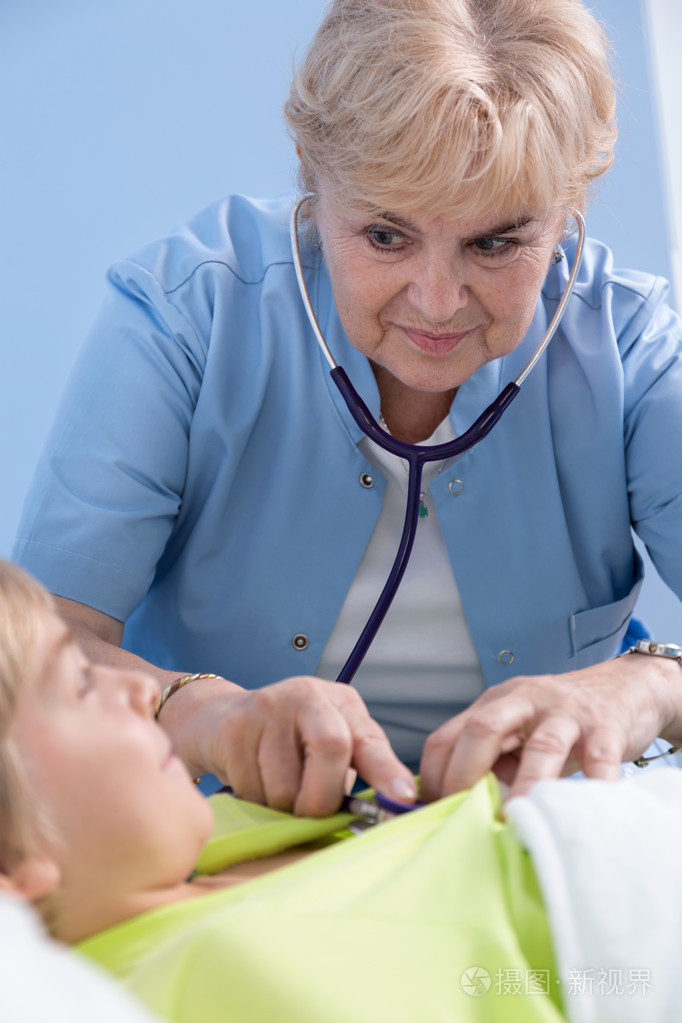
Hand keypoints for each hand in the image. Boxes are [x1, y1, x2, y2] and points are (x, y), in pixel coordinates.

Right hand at [163, 674, 416, 815]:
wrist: (219, 719)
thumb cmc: (287, 743)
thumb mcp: (327, 747)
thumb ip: (353, 773)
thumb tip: (382, 812)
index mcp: (342, 704)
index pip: (369, 739)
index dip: (388, 770)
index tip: (403, 798)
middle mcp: (309, 696)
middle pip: (331, 749)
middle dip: (322, 797)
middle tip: (310, 811)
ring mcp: (270, 707)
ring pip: (286, 784)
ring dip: (282, 806)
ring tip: (276, 789)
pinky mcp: (236, 727)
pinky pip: (251, 787)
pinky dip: (254, 800)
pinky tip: (251, 778)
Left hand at [420, 653, 681, 800]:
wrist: (624, 687)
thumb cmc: (562, 720)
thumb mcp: (520, 734)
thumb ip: (494, 763)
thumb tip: (461, 811)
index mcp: (494, 703)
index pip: (446, 735)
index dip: (433, 776)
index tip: (434, 814)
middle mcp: (525, 700)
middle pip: (483, 728)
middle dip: (466, 774)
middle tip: (466, 817)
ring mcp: (566, 711)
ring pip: (542, 746)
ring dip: (525, 787)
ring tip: (515, 821)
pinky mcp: (606, 726)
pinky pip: (599, 758)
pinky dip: (592, 787)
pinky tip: (583, 816)